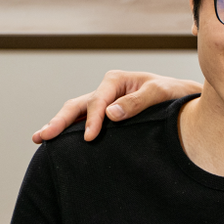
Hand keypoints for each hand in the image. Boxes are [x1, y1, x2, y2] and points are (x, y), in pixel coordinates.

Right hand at [32, 71, 201, 144]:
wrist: (183, 98)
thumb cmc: (173, 93)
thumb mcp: (159, 93)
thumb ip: (137, 102)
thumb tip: (111, 114)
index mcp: (116, 80)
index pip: (98, 101)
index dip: (93, 120)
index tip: (91, 138)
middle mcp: (106, 90)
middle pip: (77, 105)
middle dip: (59, 121)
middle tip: (42, 136)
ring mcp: (104, 102)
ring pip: (76, 113)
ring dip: (58, 125)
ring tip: (40, 139)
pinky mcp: (107, 115)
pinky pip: (85, 121)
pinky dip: (71, 130)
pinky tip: (58, 142)